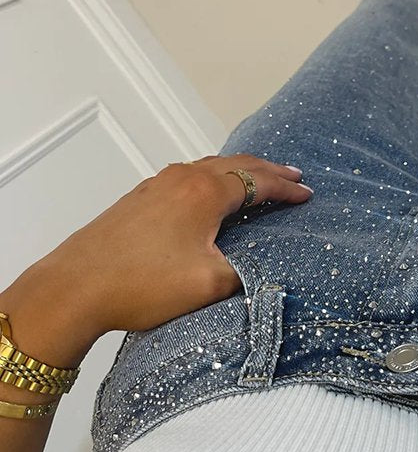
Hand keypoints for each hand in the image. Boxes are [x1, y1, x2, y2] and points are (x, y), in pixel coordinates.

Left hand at [2, 155, 310, 361]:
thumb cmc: (140, 284)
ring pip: (209, 168)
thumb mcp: (207, 284)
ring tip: (258, 179)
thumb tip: (262, 270)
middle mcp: (182, 179)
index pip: (258, 183)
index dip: (286, 189)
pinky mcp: (140, 199)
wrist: (76, 287)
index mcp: (204, 192)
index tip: (307, 194)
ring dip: (238, 172)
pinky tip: (210, 194)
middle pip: (235, 165)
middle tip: (292, 175)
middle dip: (267, 171)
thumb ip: (244, 273)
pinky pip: (187, 178)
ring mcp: (158, 186)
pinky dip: (211, 179)